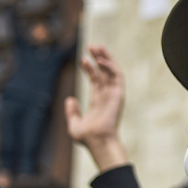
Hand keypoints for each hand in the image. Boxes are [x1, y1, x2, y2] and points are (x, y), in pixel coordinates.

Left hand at [65, 45, 127, 171]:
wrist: (98, 142)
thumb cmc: (88, 138)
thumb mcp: (74, 124)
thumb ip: (72, 112)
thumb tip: (69, 99)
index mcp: (99, 102)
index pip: (97, 80)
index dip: (90, 69)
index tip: (83, 59)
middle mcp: (108, 96)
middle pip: (105, 72)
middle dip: (99, 58)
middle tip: (92, 46)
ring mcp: (114, 94)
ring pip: (112, 71)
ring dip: (106, 58)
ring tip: (96, 46)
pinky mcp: (118, 94)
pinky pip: (116, 76)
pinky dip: (110, 66)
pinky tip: (100, 59)